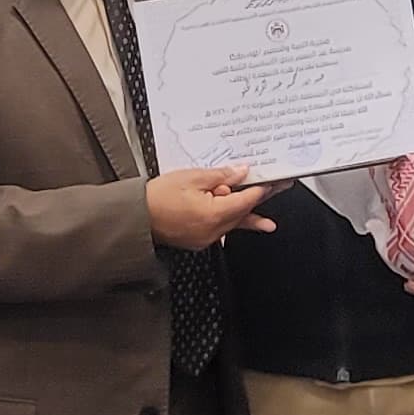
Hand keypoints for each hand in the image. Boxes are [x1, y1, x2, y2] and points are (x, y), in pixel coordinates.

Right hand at [146, 165, 276, 248]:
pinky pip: (220, 230)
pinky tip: (237, 222)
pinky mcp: (198, 241)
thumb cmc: (157, 198)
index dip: (261, 189)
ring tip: (267, 224)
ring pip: (232, 224)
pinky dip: (227, 223)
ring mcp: (205, 238)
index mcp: (213, 213)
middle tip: (277, 192)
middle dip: (258, 201)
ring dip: (247, 218)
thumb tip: (240, 173)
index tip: (274, 182)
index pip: (245, 199)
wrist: (136, 217)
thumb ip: (220, 176)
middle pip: (242, 213)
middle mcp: (212, 230)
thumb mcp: (192, 177)